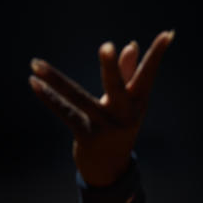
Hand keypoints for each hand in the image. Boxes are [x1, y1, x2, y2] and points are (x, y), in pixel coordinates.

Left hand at [28, 30, 173, 186]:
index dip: (157, 54)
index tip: (168, 33)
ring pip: (78, 98)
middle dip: (111, 67)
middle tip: (107, 46)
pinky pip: (65, 113)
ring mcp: (105, 126)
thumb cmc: (119, 126)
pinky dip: (49, 98)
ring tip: (35, 64)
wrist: (110, 168)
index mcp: (137, 101)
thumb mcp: (127, 103)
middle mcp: (124, 114)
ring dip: (55, 80)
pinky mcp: (86, 136)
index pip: (148, 73)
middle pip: (116, 86)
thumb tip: (130, 44)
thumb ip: (127, 73)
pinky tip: (34, 82)